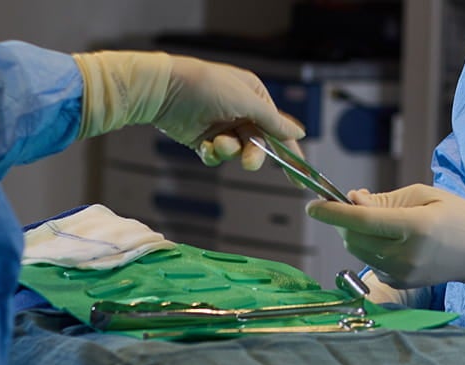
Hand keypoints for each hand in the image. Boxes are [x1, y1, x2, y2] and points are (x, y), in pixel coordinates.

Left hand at [72, 51, 304, 168]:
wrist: (163, 91)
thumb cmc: (206, 87)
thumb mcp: (246, 101)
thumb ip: (273, 121)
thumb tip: (300, 133)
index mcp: (255, 96)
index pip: (279, 128)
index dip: (292, 154)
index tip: (301, 178)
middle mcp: (241, 111)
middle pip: (259, 144)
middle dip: (254, 154)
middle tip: (249, 163)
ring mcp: (222, 126)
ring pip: (237, 152)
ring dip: (229, 151)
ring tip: (217, 144)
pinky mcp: (204, 139)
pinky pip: (217, 156)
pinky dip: (212, 154)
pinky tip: (204, 146)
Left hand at [307, 184, 464, 306]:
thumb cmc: (455, 216)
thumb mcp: (422, 195)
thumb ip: (383, 200)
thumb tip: (350, 201)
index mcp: (417, 228)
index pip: (363, 220)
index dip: (333, 213)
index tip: (312, 206)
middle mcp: (408, 256)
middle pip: (354, 238)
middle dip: (344, 220)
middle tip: (355, 201)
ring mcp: (404, 275)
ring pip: (358, 252)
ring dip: (355, 233)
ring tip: (379, 219)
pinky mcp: (401, 284)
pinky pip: (370, 262)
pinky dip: (369, 247)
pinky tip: (391, 240)